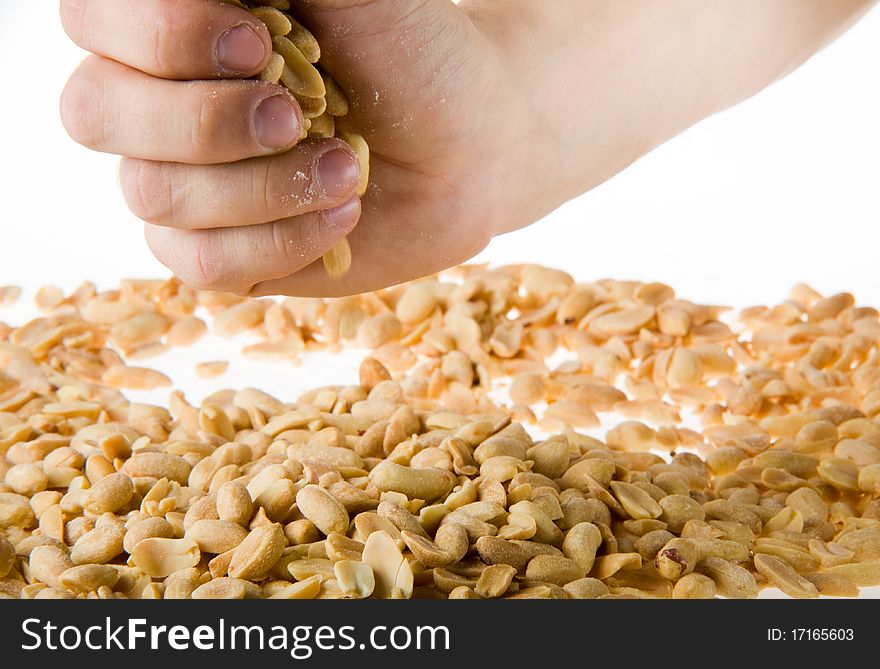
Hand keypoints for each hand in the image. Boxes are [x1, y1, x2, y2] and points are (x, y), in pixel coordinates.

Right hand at [60, 0, 525, 295]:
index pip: (94, 19)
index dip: (159, 35)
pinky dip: (279, 241)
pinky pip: (203, 263)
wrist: (470, 146)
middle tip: (294, 115)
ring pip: (153, 195)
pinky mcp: (222, 250)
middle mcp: (163, 102)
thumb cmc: (414, 56)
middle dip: (203, 120)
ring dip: (261, 187)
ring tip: (347, 169)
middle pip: (95, 112)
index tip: (257, 42)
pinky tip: (342, 215)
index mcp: (177, 24)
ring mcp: (187, 182)